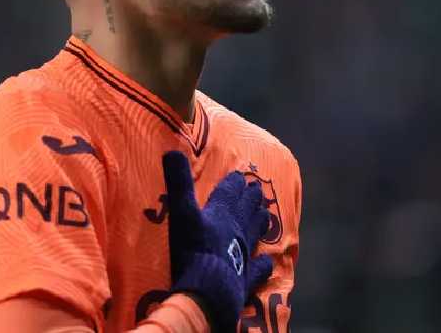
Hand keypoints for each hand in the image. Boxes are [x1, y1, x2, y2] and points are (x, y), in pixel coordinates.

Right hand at [161, 151, 273, 332]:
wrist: (209, 290)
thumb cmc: (193, 249)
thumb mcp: (181, 212)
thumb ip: (178, 183)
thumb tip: (172, 150)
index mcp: (222, 213)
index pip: (230, 193)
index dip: (234, 183)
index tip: (240, 175)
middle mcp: (236, 231)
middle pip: (246, 210)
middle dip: (251, 199)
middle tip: (258, 190)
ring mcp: (243, 255)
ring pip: (254, 234)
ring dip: (260, 222)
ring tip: (267, 214)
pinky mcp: (246, 278)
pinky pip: (257, 269)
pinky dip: (263, 264)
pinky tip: (268, 262)